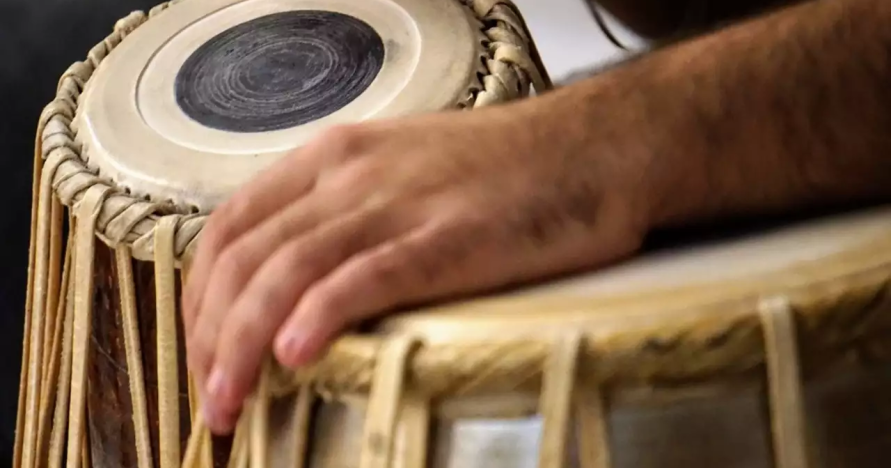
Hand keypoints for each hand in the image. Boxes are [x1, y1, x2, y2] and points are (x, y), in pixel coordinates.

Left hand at [182, 96, 649, 433]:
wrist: (594, 146)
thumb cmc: (506, 166)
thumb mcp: (403, 166)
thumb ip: (348, 209)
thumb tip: (304, 277)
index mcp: (335, 157)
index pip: (231, 225)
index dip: (199, 294)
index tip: (202, 346)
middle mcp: (352, 176)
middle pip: (245, 257)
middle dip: (209, 335)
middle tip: (210, 396)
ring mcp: (400, 205)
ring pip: (288, 272)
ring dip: (244, 343)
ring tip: (229, 401)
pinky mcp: (450, 238)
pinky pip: (366, 277)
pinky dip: (319, 315)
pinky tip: (295, 356)